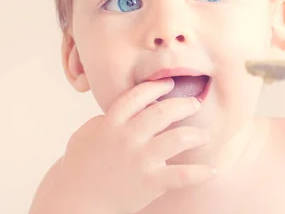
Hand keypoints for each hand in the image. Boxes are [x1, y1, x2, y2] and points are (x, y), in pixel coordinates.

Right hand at [55, 79, 214, 213]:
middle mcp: (127, 138)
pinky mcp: (151, 182)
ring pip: (178, 138)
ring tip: (205, 135)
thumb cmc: (78, 169)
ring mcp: (140, 159)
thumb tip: (127, 110)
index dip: (156, 87)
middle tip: (195, 104)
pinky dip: (200, 173)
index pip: (137, 96)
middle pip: (163, 112)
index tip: (169, 84)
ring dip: (196, 134)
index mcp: (110, 123)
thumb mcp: (86, 135)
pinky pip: (182, 175)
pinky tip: (211, 171)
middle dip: (184, 105)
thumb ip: (107, 119)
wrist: (73, 203)